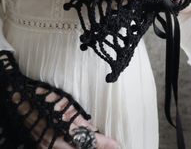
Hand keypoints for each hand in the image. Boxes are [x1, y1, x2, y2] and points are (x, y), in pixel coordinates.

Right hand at [0, 51, 119, 148]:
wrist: (21, 100)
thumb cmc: (44, 99)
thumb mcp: (65, 105)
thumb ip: (80, 121)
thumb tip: (94, 131)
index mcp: (64, 130)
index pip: (89, 142)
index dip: (105, 144)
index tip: (117, 145)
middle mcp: (56, 143)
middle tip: (112, 147)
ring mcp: (49, 147)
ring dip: (87, 148)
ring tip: (101, 146)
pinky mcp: (44, 146)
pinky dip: (75, 147)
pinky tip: (82, 144)